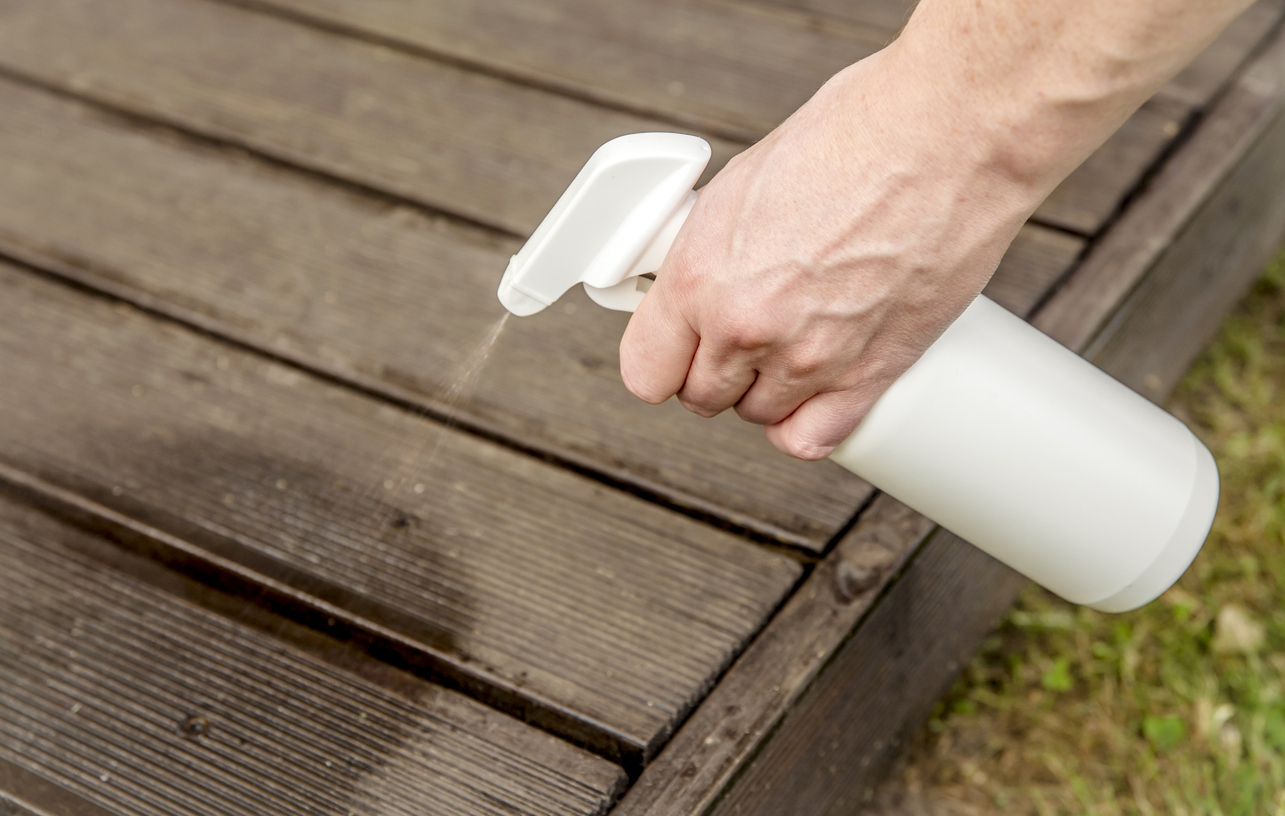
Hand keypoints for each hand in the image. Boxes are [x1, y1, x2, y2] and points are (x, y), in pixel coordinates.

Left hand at [619, 47, 1041, 458]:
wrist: (949, 133)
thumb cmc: (855, 134)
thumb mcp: (744, 180)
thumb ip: (712, 250)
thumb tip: (701, 280)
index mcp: (700, 275)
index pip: (645, 371)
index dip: (663, 359)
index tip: (678, 346)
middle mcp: (746, 327)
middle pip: (704, 397)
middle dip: (718, 369)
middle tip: (746, 331)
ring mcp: (810, 359)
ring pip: (760, 416)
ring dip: (768, 390)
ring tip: (794, 343)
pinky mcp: (871, 374)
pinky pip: (814, 438)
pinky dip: (810, 424)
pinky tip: (818, 392)